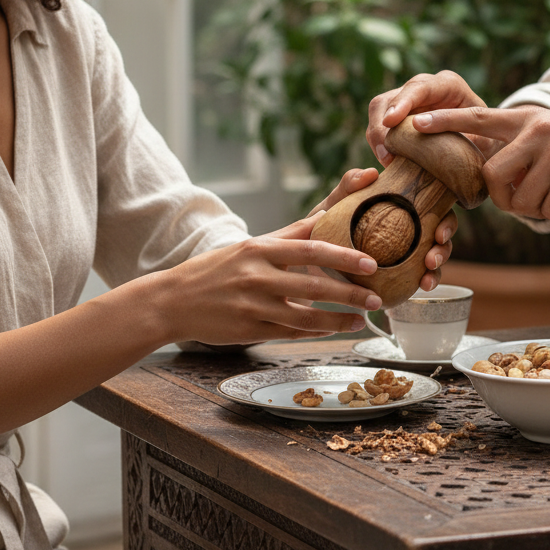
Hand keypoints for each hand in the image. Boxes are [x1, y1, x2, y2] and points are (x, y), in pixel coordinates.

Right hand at [158, 214, 385, 345]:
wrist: (172, 301)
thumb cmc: (216, 270)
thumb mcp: (250, 246)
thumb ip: (289, 235)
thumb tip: (326, 216)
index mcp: (260, 249)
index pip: (311, 248)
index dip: (344, 256)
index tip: (371, 263)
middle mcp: (257, 275)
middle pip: (315, 284)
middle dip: (351, 292)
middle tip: (377, 297)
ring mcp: (253, 305)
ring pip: (306, 315)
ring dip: (339, 319)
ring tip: (363, 319)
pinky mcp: (250, 330)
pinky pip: (292, 333)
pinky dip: (316, 332)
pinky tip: (334, 329)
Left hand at [308, 166, 456, 291]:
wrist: (306, 260)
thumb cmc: (322, 226)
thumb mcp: (333, 204)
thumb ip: (348, 186)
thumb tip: (370, 173)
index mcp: (401, 205)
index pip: (434, 207)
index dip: (445, 219)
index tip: (439, 231)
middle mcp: (410, 227)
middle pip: (441, 233)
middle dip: (444, 247)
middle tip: (432, 257)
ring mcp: (407, 251)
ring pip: (435, 256)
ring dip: (438, 267)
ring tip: (427, 277)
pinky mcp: (401, 273)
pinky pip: (420, 276)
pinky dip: (426, 281)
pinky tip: (421, 287)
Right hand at [366, 71, 493, 166]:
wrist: (486, 138)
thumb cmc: (487, 133)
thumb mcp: (483, 132)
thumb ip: (463, 131)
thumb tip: (430, 136)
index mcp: (448, 85)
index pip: (419, 87)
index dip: (402, 103)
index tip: (391, 122)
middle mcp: (423, 88)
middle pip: (389, 98)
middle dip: (381, 125)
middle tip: (386, 154)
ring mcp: (408, 101)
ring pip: (378, 111)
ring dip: (378, 137)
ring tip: (387, 161)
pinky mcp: (399, 116)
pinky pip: (379, 126)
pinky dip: (380, 144)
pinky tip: (389, 161)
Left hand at [410, 106, 549, 222]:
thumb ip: (522, 150)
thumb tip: (492, 181)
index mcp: (527, 120)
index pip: (478, 117)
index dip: (445, 122)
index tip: (414, 123)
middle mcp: (538, 129)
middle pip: (493, 177)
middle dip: (505, 201)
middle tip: (527, 203)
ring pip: (522, 200)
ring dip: (540, 211)